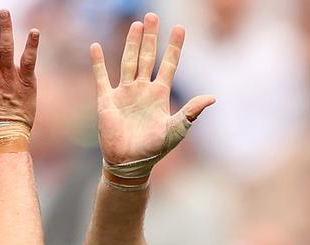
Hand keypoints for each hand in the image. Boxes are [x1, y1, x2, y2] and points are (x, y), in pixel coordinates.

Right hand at [91, 13, 213, 166]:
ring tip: (136, 24)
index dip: (175, 47)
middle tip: (152, 16)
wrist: (130, 164)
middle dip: (151, 37)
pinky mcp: (107, 101)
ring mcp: (125, 93)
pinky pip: (102, 78)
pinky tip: (96, 47)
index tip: (180, 28)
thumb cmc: (154, 149)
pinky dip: (98, 63)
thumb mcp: (176, 130)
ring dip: (132, 43)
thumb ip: (191, 112)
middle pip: (148, 57)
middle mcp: (143, 90)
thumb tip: (212, 98)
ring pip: (129, 61)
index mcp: (160, 95)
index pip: (169, 64)